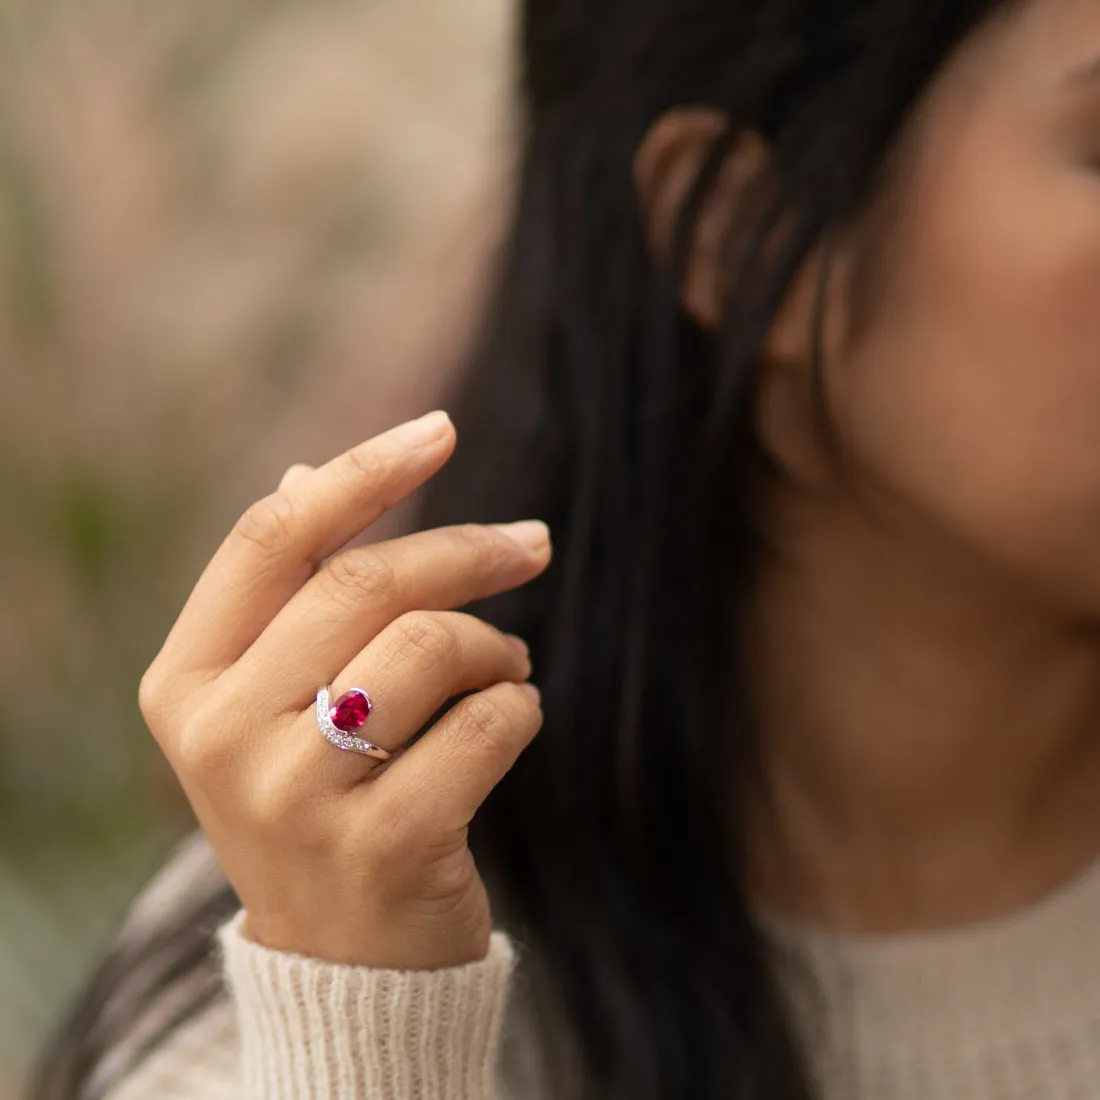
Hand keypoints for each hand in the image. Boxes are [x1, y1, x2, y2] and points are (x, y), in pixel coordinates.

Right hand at [138, 411, 551, 969]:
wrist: (344, 960)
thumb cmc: (321, 798)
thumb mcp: (276, 702)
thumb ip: (289, 594)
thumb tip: (308, 471)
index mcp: (185, 684)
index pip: (270, 538)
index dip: (362, 473)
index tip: (441, 430)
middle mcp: (222, 738)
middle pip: (366, 582)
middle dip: (470, 550)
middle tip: (533, 542)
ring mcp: (296, 799)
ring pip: (433, 646)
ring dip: (498, 646)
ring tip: (509, 669)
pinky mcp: (384, 847)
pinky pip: (489, 724)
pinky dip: (520, 707)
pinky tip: (510, 723)